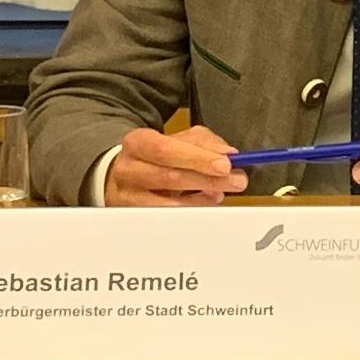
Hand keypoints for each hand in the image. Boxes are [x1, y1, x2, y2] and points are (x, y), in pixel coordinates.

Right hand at [102, 124, 244, 205]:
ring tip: (220, 192)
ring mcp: (129, 197)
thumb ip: (204, 143)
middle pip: (168, 177)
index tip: (225, 164)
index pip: (166, 150)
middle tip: (236, 181)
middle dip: (207, 179)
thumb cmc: (156, 157)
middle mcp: (129, 170)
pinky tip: (204, 203)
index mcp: (138, 143)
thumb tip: (228, 153)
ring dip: (202, 199)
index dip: (196, 158)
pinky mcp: (135, 218)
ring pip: (169, 204)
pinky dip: (191, 211)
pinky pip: (168, 219)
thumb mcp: (177, 140)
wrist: (123, 174)